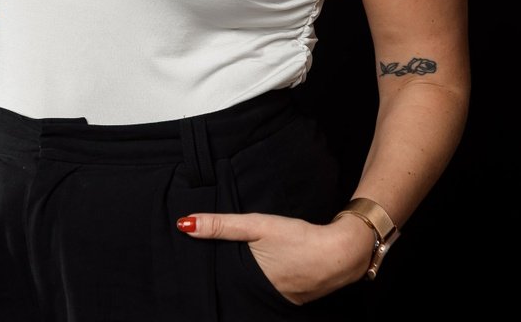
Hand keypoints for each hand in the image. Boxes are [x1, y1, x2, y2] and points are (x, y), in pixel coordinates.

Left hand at [176, 212, 371, 303]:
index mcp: (247, 284)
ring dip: (243, 278)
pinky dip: (263, 280)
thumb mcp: (257, 225)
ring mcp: (278, 300)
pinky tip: (265, 267)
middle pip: (232, 286)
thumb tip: (184, 224)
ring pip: (250, 289)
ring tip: (235, 261)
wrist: (341, 252)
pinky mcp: (293, 297)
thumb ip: (221, 225)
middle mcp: (260, 298)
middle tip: (208, 258)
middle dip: (222, 275)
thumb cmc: (297, 238)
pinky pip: (268, 290)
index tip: (190, 260)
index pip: (216, 282)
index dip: (205, 269)